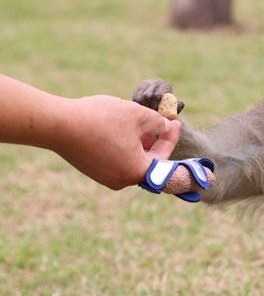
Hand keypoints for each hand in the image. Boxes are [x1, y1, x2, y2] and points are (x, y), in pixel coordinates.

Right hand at [53, 95, 181, 189]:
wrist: (57, 124)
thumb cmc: (101, 119)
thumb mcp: (137, 114)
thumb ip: (157, 122)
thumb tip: (165, 126)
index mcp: (137, 172)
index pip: (164, 159)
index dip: (171, 138)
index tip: (175, 123)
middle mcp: (122, 180)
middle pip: (148, 161)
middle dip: (156, 140)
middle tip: (163, 121)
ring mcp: (105, 177)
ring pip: (131, 159)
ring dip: (140, 142)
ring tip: (144, 122)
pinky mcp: (92, 170)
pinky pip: (116, 159)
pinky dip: (124, 145)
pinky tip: (124, 129)